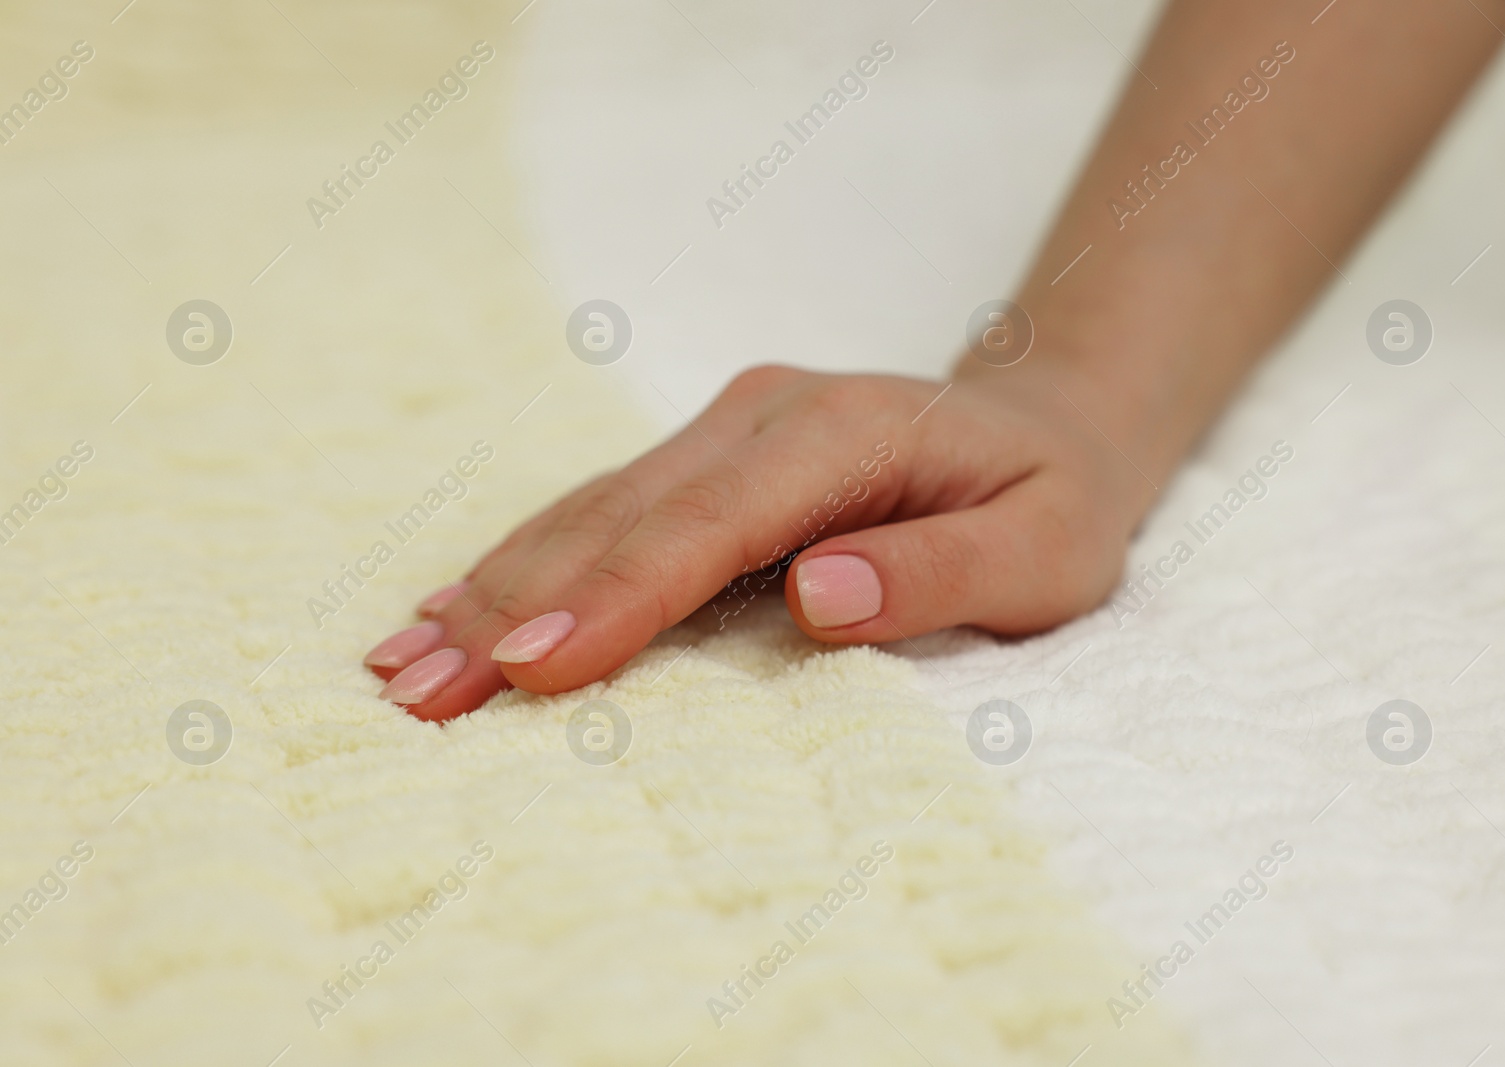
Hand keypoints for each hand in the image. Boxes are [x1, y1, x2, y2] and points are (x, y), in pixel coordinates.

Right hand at [363, 365, 1153, 720]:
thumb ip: (939, 573)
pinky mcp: (708, 454)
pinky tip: (457, 607)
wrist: (1046, 421)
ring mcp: (727, 428)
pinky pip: (602, 509)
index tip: (530, 668)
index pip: (710, 526)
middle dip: (513, 606)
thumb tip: (818, 599)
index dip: (617, 596)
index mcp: (841, 436)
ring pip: (589, 509)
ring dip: (492, 586)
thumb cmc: (1051, 503)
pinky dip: (525, 563)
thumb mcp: (1045, 553)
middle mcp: (764, 417)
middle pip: (620, 515)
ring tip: (399, 663)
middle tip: (415, 694)